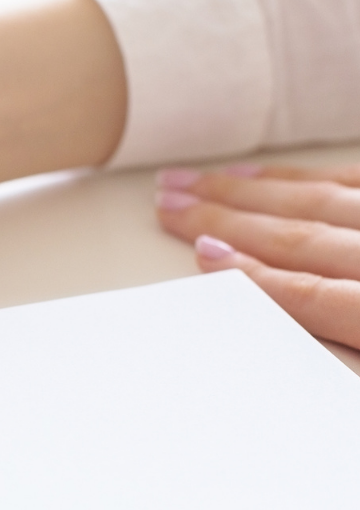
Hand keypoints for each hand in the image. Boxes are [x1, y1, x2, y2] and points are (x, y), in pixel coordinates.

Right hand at [155, 162, 359, 348]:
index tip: (199, 255)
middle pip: (296, 236)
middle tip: (169, 204)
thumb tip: (269, 334)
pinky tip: (272, 175)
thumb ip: (323, 317)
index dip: (249, 277)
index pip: (307, 292)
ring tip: (201, 182)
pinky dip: (303, 175)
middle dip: (223, 219)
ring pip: (317, 198)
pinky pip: (353, 175)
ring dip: (250, 191)